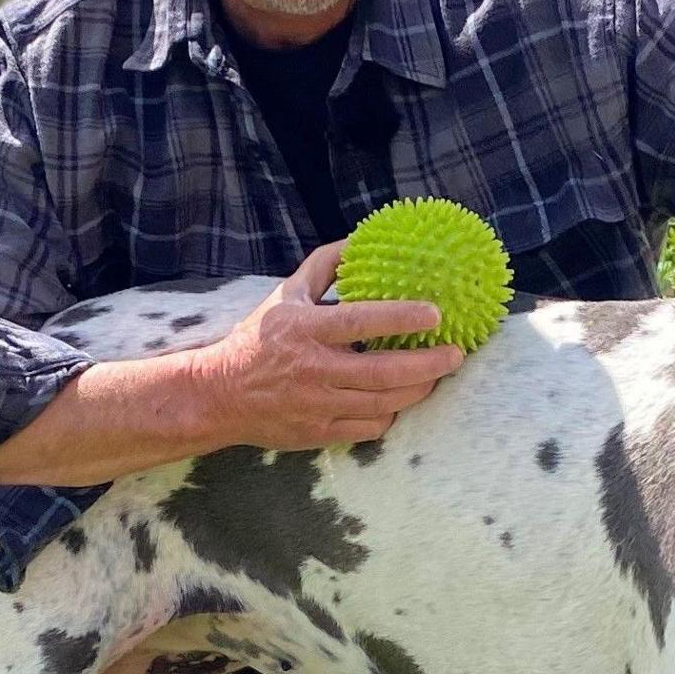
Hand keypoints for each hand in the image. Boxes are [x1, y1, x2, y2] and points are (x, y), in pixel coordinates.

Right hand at [187, 242, 468, 451]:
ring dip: (417, 390)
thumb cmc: (258, 338)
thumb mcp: (285, 294)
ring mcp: (317, 406)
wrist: (219, 395)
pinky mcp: (318, 434)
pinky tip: (401, 400)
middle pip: (383, 372)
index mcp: (305, 331)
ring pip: (383, 403)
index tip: (435, 313)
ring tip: (437, 375)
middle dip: (428, 364)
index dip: (401, 318)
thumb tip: (361, 239)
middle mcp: (312, 370)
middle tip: (456, 354)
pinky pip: (369, 428)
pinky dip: (391, 415)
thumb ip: (325, 265)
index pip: (361, 322)